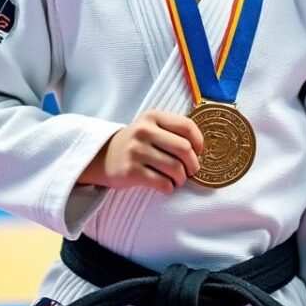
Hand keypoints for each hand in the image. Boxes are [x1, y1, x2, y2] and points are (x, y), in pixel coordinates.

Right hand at [80, 110, 203, 193]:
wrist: (103, 156)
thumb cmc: (137, 143)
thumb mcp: (151, 127)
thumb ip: (173, 131)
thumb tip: (201, 150)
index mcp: (152, 117)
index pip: (186, 126)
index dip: (199, 141)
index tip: (199, 152)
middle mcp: (144, 131)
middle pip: (184, 148)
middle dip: (193, 164)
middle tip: (191, 171)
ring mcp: (136, 151)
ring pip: (175, 168)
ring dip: (181, 178)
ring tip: (178, 180)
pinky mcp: (130, 171)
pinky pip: (162, 183)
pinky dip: (169, 188)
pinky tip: (166, 186)